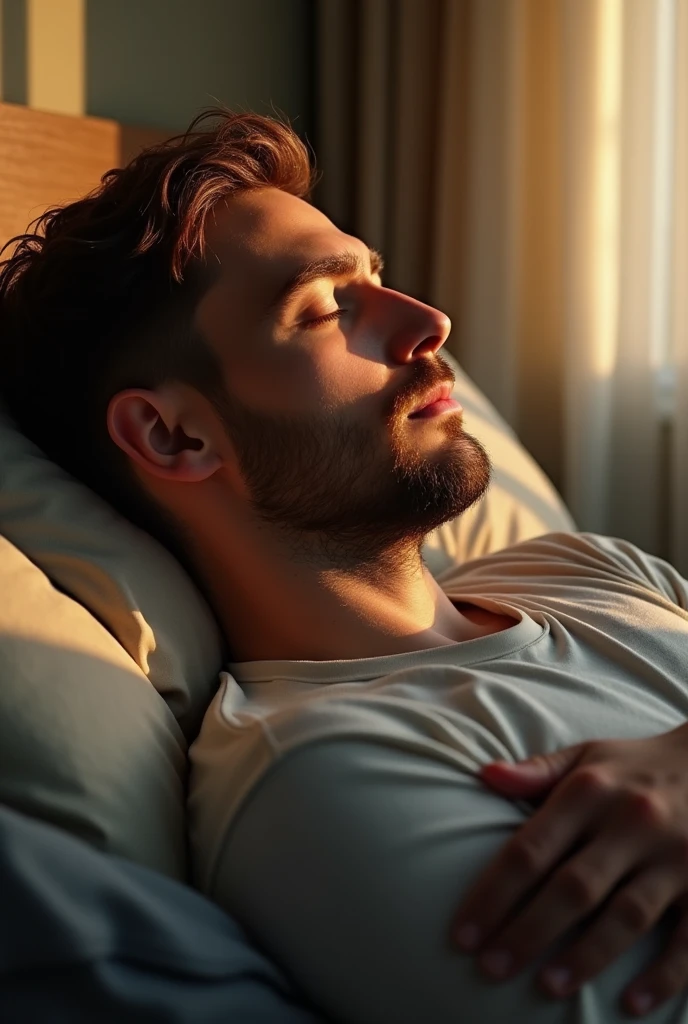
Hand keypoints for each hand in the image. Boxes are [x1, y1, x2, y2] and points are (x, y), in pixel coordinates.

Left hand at [450, 724, 687, 1016]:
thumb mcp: (586, 756)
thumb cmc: (635, 767)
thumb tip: (484, 774)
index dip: (493, 894)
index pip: (531, 849)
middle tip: (491, 968)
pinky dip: (662, 974)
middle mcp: (631, 822)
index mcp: (589, 790)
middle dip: (528, 932)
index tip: (463, 934)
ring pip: (625, 916)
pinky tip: (631, 1004)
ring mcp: (675, 856)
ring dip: (586, 956)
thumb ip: (536, 772)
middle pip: (572, 888)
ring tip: (547, 986)